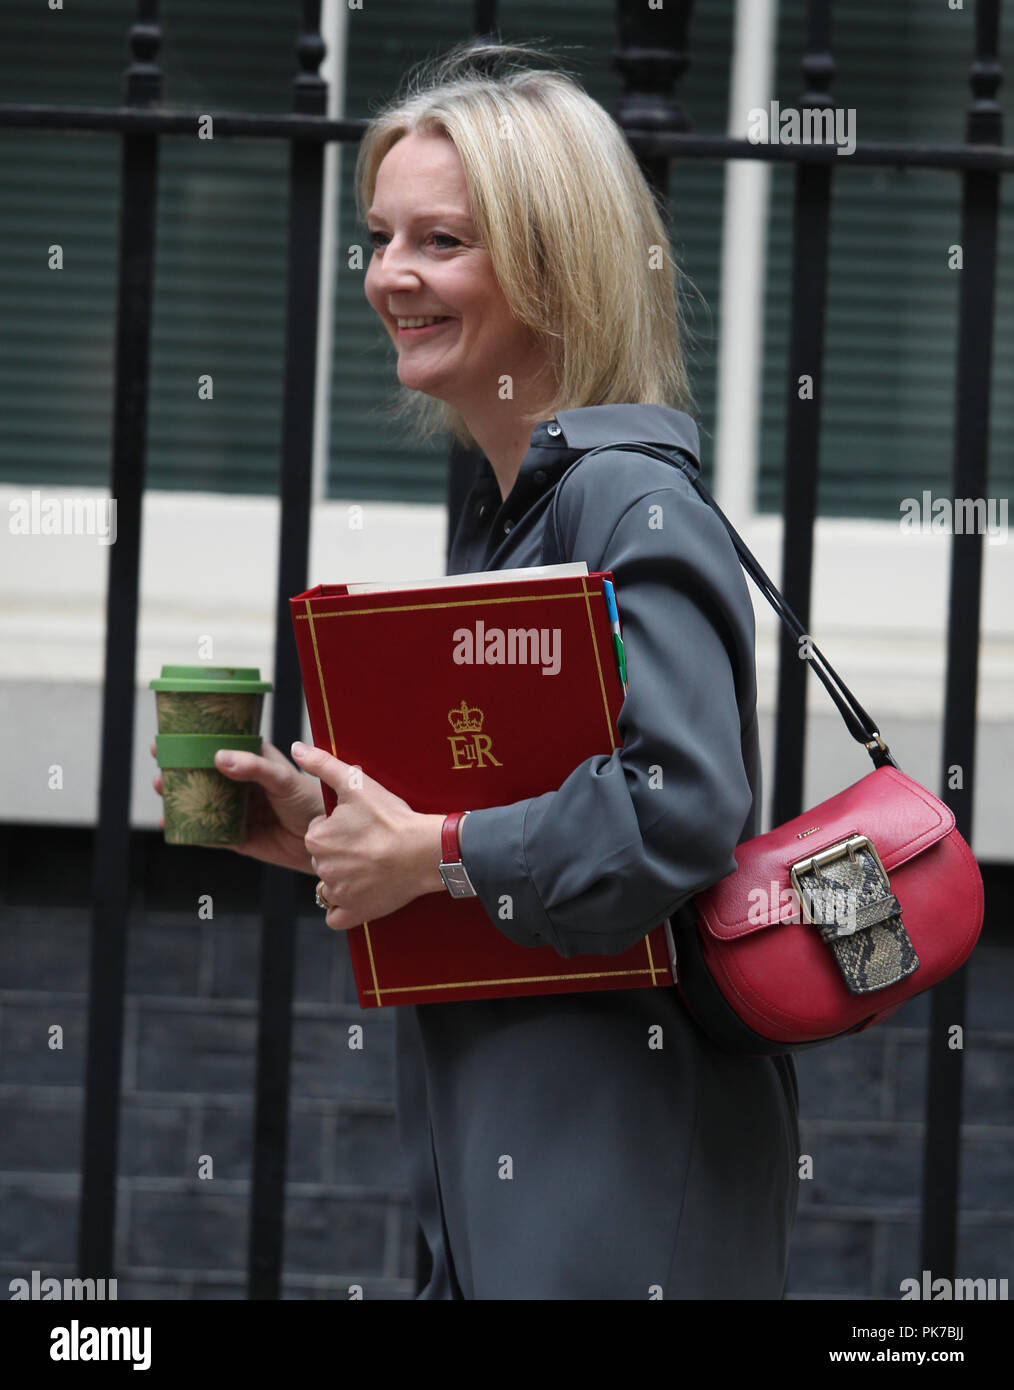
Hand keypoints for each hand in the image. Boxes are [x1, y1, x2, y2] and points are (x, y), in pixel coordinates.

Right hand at [150, 737, 322, 873]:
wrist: (323, 844)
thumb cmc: (310, 802)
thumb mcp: (283, 779)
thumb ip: (255, 767)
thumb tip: (220, 757)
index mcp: (254, 762)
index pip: (221, 745)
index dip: (195, 740)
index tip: (171, 734)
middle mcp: (242, 785)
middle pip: (204, 774)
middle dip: (179, 768)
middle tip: (159, 761)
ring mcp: (237, 811)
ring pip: (201, 802)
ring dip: (179, 796)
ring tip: (161, 788)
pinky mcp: (236, 837)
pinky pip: (207, 833)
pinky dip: (188, 829)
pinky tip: (171, 825)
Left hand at [292, 741, 444, 931]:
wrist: (423, 852)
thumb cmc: (392, 818)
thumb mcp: (357, 783)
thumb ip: (323, 764)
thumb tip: (297, 747)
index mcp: (317, 837)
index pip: (319, 832)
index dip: (339, 827)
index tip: (360, 825)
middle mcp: (321, 866)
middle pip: (324, 858)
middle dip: (340, 852)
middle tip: (369, 844)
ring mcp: (337, 892)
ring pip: (330, 884)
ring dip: (344, 878)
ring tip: (372, 866)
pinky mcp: (353, 912)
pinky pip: (336, 916)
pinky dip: (345, 908)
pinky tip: (362, 893)